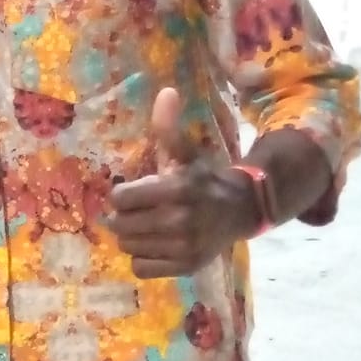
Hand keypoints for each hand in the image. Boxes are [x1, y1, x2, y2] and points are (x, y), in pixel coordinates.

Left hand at [109, 88, 260, 278]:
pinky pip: (141, 267)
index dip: (121, 195)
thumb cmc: (203, 180)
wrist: (240, 210)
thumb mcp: (185, 154)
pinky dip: (142, 258)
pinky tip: (155, 245)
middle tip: (136, 211)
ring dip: (131, 237)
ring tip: (147, 227)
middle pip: (121, 225)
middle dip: (123, 217)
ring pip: (129, 246)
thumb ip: (168, 128)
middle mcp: (180, 220)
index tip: (132, 192)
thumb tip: (166, 92)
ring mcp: (184, 247)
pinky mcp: (185, 266)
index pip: (120, 198)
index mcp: (177, 189)